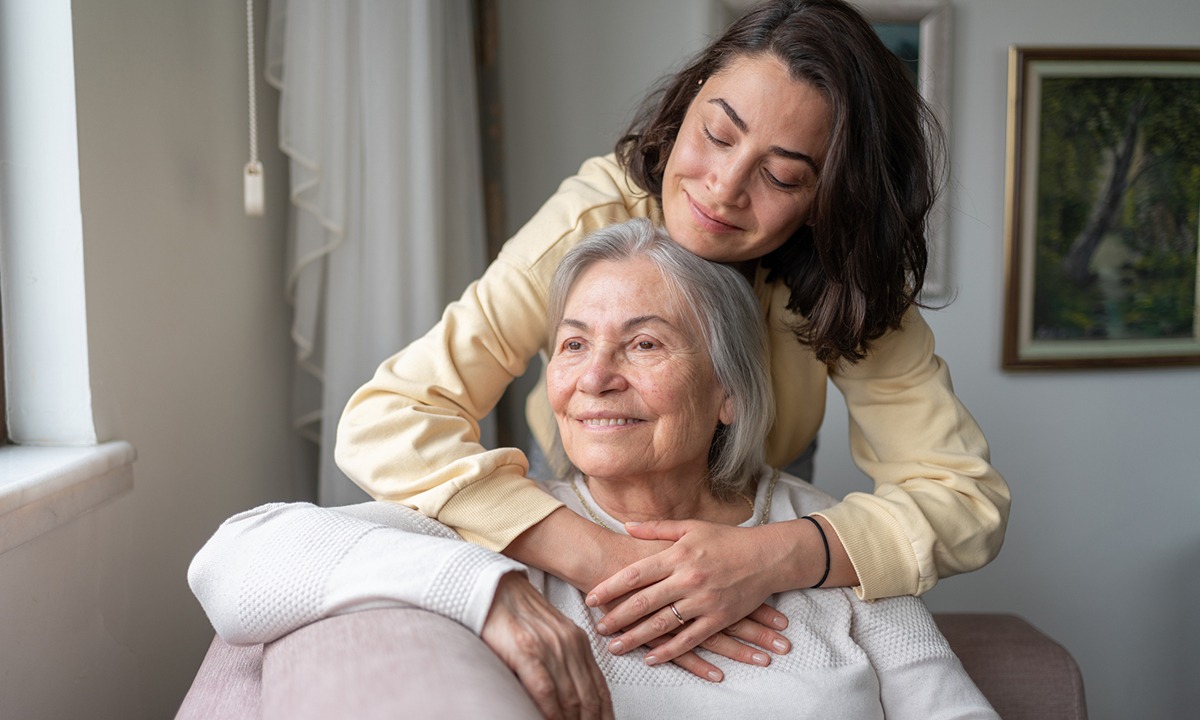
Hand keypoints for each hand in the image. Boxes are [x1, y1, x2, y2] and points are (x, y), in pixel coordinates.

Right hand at [481, 572, 613, 719]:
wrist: (493, 588)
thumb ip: (565, 660)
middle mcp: (569, 644)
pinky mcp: (526, 650)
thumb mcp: (551, 634)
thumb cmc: (517, 615)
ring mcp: (549, 647)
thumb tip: (573, 698)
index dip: (604, 715)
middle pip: (588, 698)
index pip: (599, 689)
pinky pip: (546, 689)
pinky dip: (551, 712)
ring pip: (570, 698)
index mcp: (578, 641)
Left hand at [586, 520, 806, 665]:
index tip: (591, 598)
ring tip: (615, 646)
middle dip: (616, 617)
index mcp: (678, 555)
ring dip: (635, 638)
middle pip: (643, 602)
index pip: (635, 574)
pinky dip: (669, 651)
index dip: (610, 588)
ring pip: (662, 624)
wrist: (766, 557)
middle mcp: (688, 579)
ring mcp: (703, 601)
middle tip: (597, 627)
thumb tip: (626, 526)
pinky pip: (689, 639)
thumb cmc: (726, 539)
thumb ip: (656, 529)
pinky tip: (651, 657)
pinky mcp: (718, 618)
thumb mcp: (691, 526)